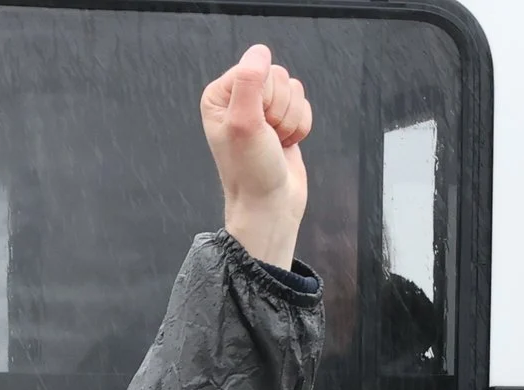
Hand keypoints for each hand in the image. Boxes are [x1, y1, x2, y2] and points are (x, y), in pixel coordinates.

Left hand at [200, 44, 311, 271]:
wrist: (269, 204)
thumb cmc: (251, 171)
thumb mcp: (244, 124)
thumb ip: (249, 83)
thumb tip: (259, 51)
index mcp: (219, 95)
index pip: (256, 68)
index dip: (265, 97)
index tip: (256, 124)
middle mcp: (238, 99)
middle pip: (278, 77)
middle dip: (280, 109)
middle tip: (266, 136)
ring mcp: (261, 110)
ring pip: (294, 90)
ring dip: (291, 120)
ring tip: (274, 142)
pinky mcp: (281, 120)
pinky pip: (304, 106)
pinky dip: (301, 127)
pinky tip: (285, 145)